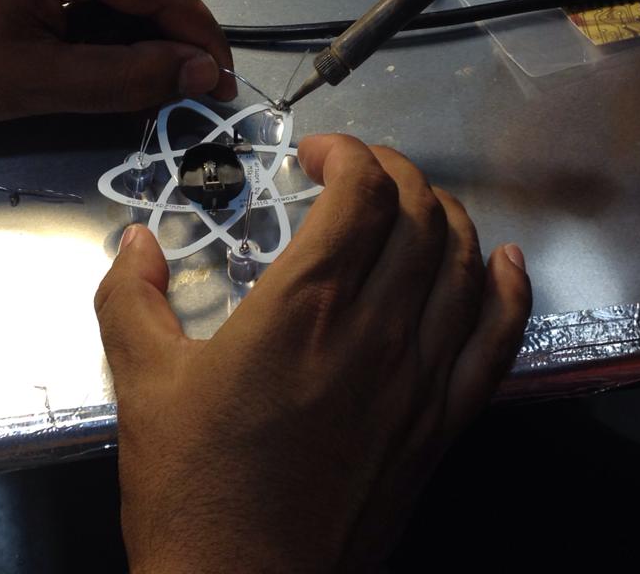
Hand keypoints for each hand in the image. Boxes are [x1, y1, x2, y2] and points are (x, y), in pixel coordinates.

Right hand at [95, 134, 531, 571]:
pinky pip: (498, 340)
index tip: (315, 156)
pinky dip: (509, 290)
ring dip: (443, 215)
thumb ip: (130, 299)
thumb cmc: (192, 487)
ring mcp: (421, 378)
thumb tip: (136, 243)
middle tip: (355, 175)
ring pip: (462, 263)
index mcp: (304, 307)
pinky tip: (503, 262)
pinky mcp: (443, 423)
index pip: (362, 193)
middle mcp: (377, 329)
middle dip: (392, 172)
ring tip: (408, 206)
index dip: (347, 154)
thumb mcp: (141, 384)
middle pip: (418, 215)